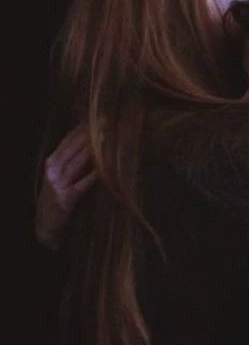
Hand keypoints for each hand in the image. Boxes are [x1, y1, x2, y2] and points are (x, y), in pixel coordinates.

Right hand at [35, 124, 96, 248]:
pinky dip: (94, 175)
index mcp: (51, 163)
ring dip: (93, 150)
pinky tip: (105, 168)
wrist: (45, 226)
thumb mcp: (60, 177)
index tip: (97, 118)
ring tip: (106, 138)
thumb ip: (72, 162)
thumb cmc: (57, 199)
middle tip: (106, 122)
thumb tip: (93, 144)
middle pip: (73, 148)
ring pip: (77, 163)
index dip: (83, 129)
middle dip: (90, 134)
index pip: (68, 141)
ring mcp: (57, 185)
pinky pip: (82, 184)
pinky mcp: (66, 199)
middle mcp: (52, 171)